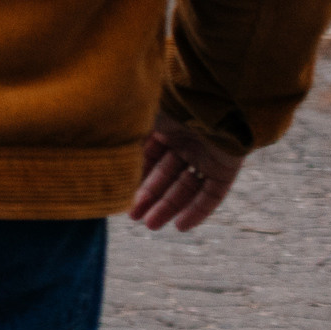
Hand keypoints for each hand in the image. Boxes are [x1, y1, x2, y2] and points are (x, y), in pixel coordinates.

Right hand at [126, 110, 243, 231]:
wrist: (211, 102)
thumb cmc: (171, 105)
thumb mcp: (139, 121)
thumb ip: (126, 140)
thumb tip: (104, 157)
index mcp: (167, 127)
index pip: (150, 158)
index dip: (137, 178)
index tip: (122, 195)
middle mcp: (187, 142)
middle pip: (167, 176)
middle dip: (150, 197)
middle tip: (133, 217)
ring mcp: (207, 157)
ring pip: (187, 188)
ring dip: (169, 208)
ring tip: (150, 226)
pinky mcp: (226, 169)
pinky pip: (212, 195)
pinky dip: (197, 212)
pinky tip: (180, 227)